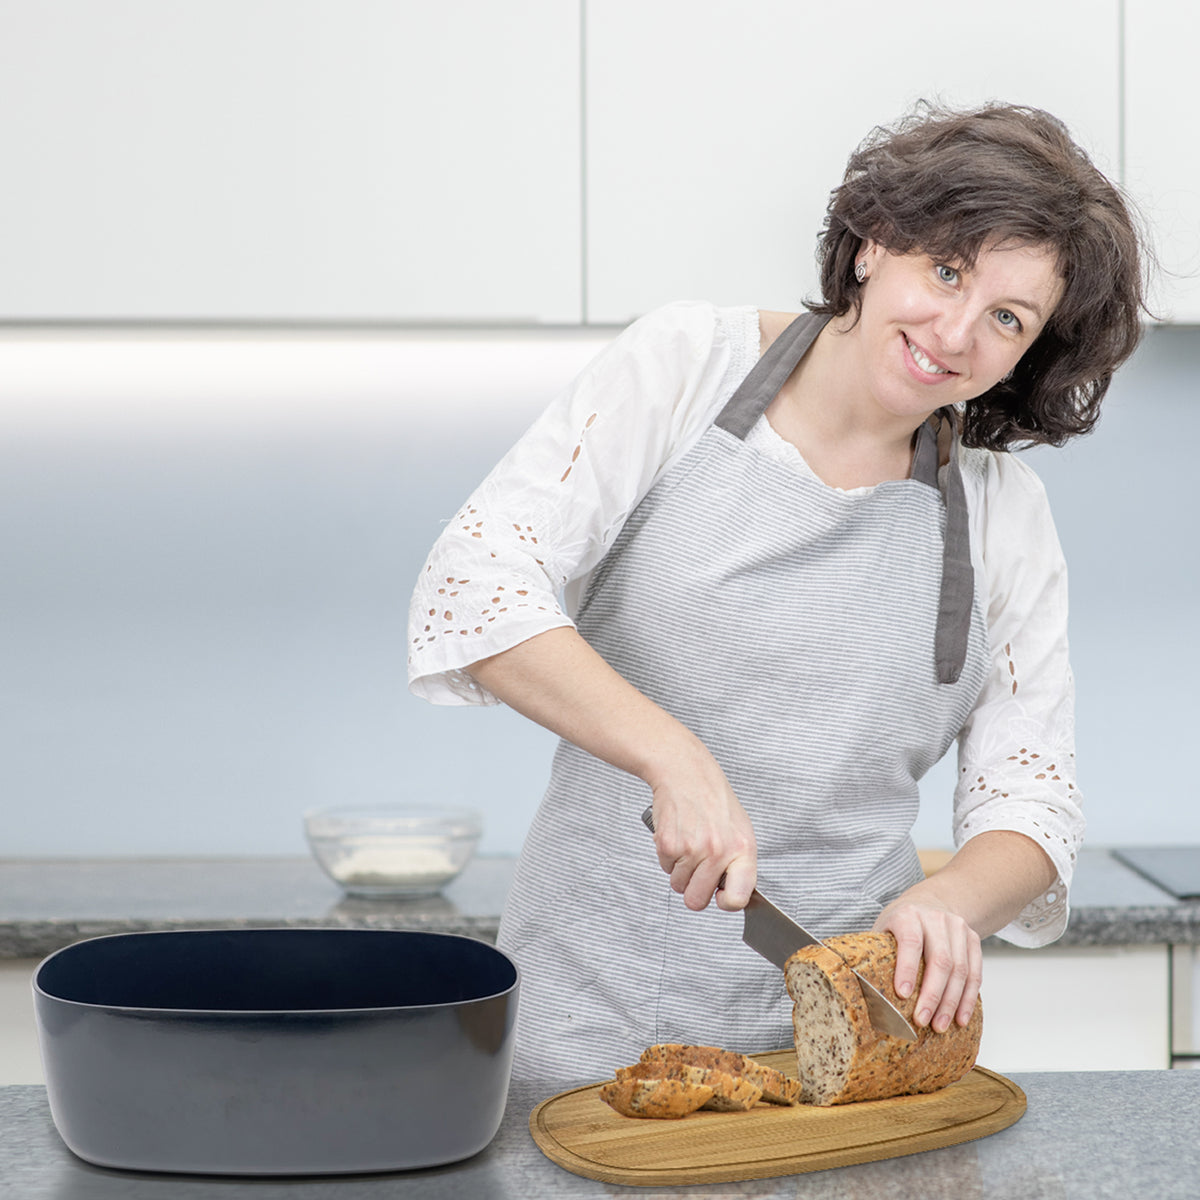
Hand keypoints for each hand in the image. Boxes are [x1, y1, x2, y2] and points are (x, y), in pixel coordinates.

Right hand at [647, 755, 755, 912]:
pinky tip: (678, 835)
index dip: (725, 903)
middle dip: (693, 890)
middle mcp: (718, 851)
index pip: (738, 899)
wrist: (686, 772)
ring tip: (689, 844)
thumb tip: (733, 893)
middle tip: (697, 869)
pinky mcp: (668, 844)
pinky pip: (664, 868)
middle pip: (697, 901)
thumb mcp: (740, 829)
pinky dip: (668, 856)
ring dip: (680, 870)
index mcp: (743, 849)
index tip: (721, 897)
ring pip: (678, 885)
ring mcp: (692, 849)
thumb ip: (739, 863)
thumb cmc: (713, 800)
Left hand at [873, 894, 981, 1032]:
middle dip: (932, 995)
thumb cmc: (901, 923)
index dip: (907, 968)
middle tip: (922, 1021)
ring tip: (940, 1026)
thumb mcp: (884, 928)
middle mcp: (936, 919)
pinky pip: (975, 972)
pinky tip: (960, 1017)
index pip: (910, 941)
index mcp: (908, 914)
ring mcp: (958, 928)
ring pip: (960, 969)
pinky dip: (968, 998)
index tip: (902, 995)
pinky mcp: (974, 939)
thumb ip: (877, 953)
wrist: (931, 902)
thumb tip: (863, 993)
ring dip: (951, 1002)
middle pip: (940, 960)